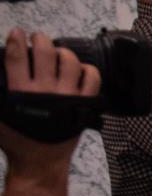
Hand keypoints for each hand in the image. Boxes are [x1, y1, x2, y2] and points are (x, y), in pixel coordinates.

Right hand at [1, 29, 100, 176]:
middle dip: (40, 40)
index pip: (16, 57)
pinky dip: (86, 69)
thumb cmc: (16, 140)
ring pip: (69, 60)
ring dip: (62, 52)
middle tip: (37, 40)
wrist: (39, 161)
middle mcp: (45, 91)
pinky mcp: (84, 103)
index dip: (15, 40)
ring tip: (56, 54)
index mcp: (19, 92)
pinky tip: (78, 69)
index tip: (16, 33)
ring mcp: (67, 96)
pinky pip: (92, 77)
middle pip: (45, 52)